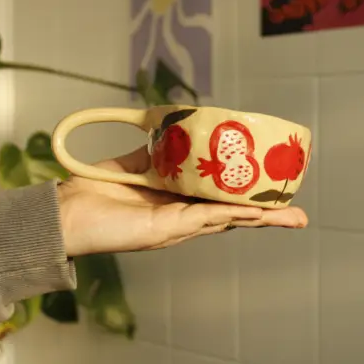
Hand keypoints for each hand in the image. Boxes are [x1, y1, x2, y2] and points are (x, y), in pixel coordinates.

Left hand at [57, 146, 307, 256]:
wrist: (68, 213)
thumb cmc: (97, 192)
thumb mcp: (136, 166)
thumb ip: (155, 154)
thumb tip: (170, 135)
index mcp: (178, 201)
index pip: (220, 198)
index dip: (247, 193)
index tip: (271, 185)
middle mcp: (183, 216)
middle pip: (232, 213)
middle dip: (265, 213)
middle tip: (296, 210)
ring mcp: (178, 225)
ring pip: (228, 219)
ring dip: (261, 218)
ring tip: (292, 216)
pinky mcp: (168, 229)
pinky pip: (208, 219)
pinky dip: (234, 215)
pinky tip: (259, 213)